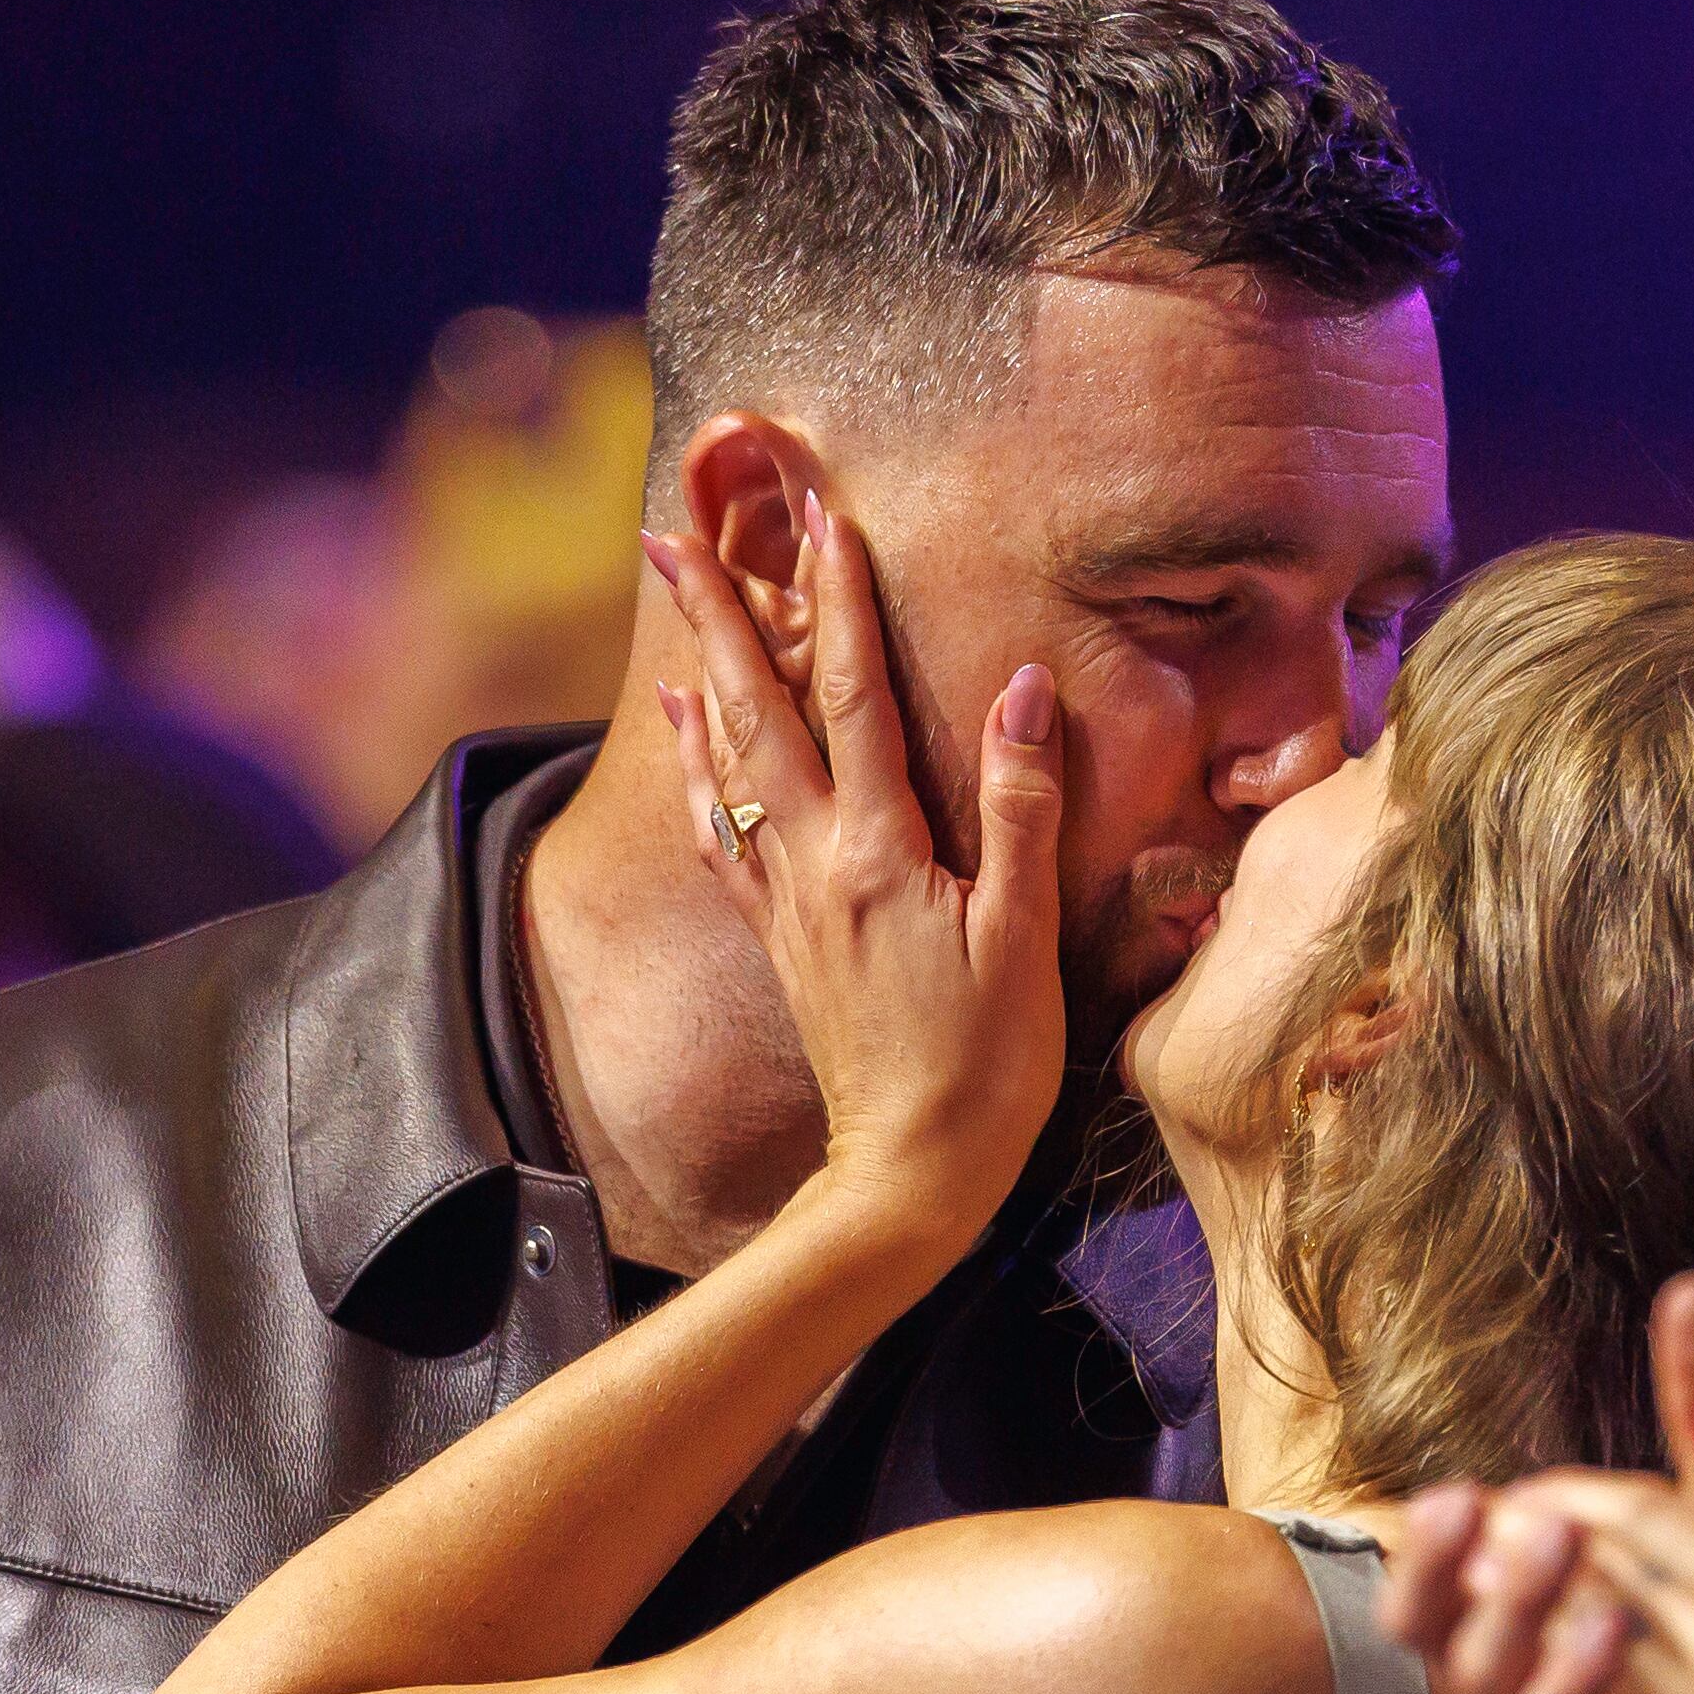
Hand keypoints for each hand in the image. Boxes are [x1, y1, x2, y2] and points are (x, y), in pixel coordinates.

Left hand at [643, 495, 1064, 1248]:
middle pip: (758, 713)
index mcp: (877, 851)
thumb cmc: (986, 1065)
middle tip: (670, 533)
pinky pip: (722, 834)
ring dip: (701, 676)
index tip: (829, 520)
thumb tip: (1025, 686)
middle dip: (719, 615)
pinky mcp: (782, 940)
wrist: (910, 1173)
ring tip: (668, 608)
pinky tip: (688, 737)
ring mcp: (788, 901)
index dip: (843, 603)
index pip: (857, 697)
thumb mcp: (1024, 936)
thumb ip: (1021, 807)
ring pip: (729, 765)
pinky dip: (699, 772)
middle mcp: (813, 863)